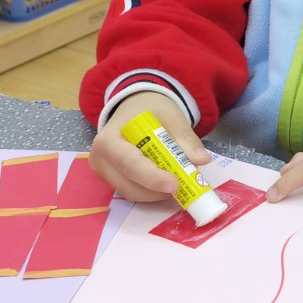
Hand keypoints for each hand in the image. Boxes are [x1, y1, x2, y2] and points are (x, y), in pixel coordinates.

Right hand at [89, 92, 210, 202]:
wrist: (135, 109)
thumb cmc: (150, 111)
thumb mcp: (172, 117)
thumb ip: (186, 139)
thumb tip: (202, 160)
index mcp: (108, 139)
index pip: (128, 163)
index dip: (151, 177)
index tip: (174, 185)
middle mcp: (100, 159)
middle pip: (128, 184)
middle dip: (157, 190)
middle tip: (183, 186)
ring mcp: (103, 172)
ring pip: (131, 192)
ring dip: (156, 194)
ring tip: (177, 182)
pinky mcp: (112, 180)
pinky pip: (132, 191)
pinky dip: (151, 192)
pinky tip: (165, 183)